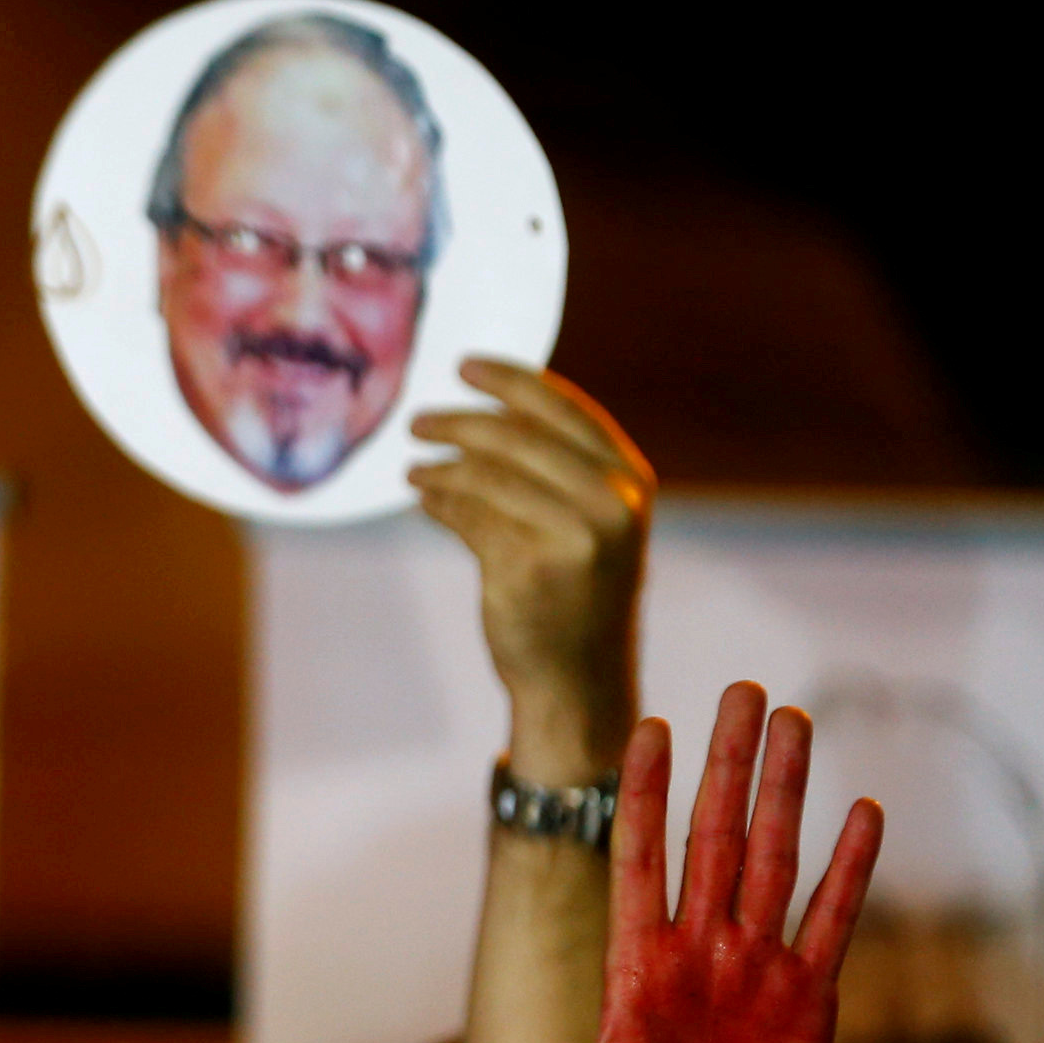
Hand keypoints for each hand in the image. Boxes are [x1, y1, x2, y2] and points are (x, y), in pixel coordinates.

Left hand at [410, 360, 652, 783]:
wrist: (578, 676)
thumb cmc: (576, 592)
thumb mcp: (589, 523)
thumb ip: (553, 471)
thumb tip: (479, 418)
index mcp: (630, 481)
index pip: (564, 410)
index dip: (511, 382)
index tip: (465, 365)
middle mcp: (611, 504)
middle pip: (517, 438)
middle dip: (460, 423)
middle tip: (417, 421)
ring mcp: (573, 536)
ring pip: (486, 477)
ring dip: (440, 468)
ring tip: (413, 469)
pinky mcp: (529, 568)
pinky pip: (468, 518)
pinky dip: (440, 504)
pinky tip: (425, 501)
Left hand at [446, 683, 882, 1042]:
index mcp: (637, 969)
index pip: (637, 860)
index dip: (642, 796)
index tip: (649, 728)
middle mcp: (697, 951)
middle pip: (713, 838)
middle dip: (724, 765)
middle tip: (740, 688)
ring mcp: (754, 969)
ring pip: (774, 859)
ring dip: (785, 791)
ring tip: (795, 719)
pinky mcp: (807, 1000)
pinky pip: (831, 921)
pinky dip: (850, 870)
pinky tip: (864, 812)